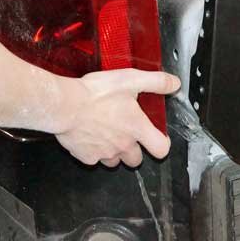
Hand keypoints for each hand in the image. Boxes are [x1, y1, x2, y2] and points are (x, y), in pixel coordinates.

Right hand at [54, 69, 179, 167]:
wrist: (65, 105)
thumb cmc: (96, 93)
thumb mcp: (131, 79)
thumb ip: (156, 82)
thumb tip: (174, 84)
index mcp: (137, 128)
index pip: (161, 149)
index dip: (161, 144)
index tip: (157, 138)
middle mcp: (123, 145)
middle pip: (136, 159)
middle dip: (134, 149)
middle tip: (125, 132)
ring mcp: (104, 153)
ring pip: (115, 161)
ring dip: (114, 151)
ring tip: (106, 132)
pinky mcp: (86, 157)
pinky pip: (94, 159)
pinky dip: (93, 150)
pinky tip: (89, 134)